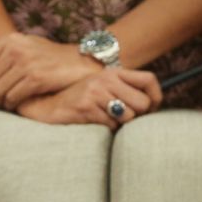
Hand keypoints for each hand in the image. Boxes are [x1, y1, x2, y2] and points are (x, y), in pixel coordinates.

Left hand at [0, 33, 100, 109]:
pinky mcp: (35, 78)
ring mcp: (25, 63)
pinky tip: (19, 103)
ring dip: (2, 100)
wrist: (82, 63)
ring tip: (10, 100)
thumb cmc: (52, 58)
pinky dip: (13, 104)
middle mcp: (16, 49)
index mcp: (11, 40)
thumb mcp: (27, 46)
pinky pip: (11, 98)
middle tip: (2, 97)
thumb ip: (5, 54)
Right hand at [17, 67, 162, 129]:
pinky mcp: (86, 107)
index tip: (151, 109)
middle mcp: (105, 79)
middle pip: (142, 103)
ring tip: (104, 121)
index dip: (156, 97)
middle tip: (124, 120)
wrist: (45, 106)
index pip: (148, 79)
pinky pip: (110, 125)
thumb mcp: (100, 88)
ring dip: (119, 124)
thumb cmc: (77, 101)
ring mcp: (95, 92)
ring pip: (127, 117)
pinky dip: (105, 129)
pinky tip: (93, 124)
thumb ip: (122, 91)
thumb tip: (151, 106)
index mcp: (112, 72)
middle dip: (136, 116)